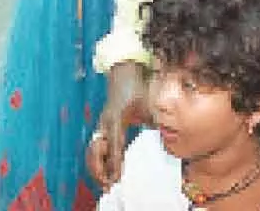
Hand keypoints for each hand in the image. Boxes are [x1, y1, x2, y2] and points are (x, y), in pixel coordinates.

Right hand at [86, 62, 149, 190]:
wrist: (123, 74)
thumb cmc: (138, 89)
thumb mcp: (150, 102)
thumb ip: (156, 119)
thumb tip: (167, 136)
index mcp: (117, 117)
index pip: (114, 144)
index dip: (115, 161)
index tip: (117, 177)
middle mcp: (105, 123)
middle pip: (96, 150)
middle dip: (100, 169)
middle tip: (109, 184)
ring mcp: (101, 126)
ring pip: (92, 151)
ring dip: (97, 168)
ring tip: (106, 183)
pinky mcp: (101, 129)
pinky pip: (95, 148)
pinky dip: (98, 161)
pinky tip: (106, 173)